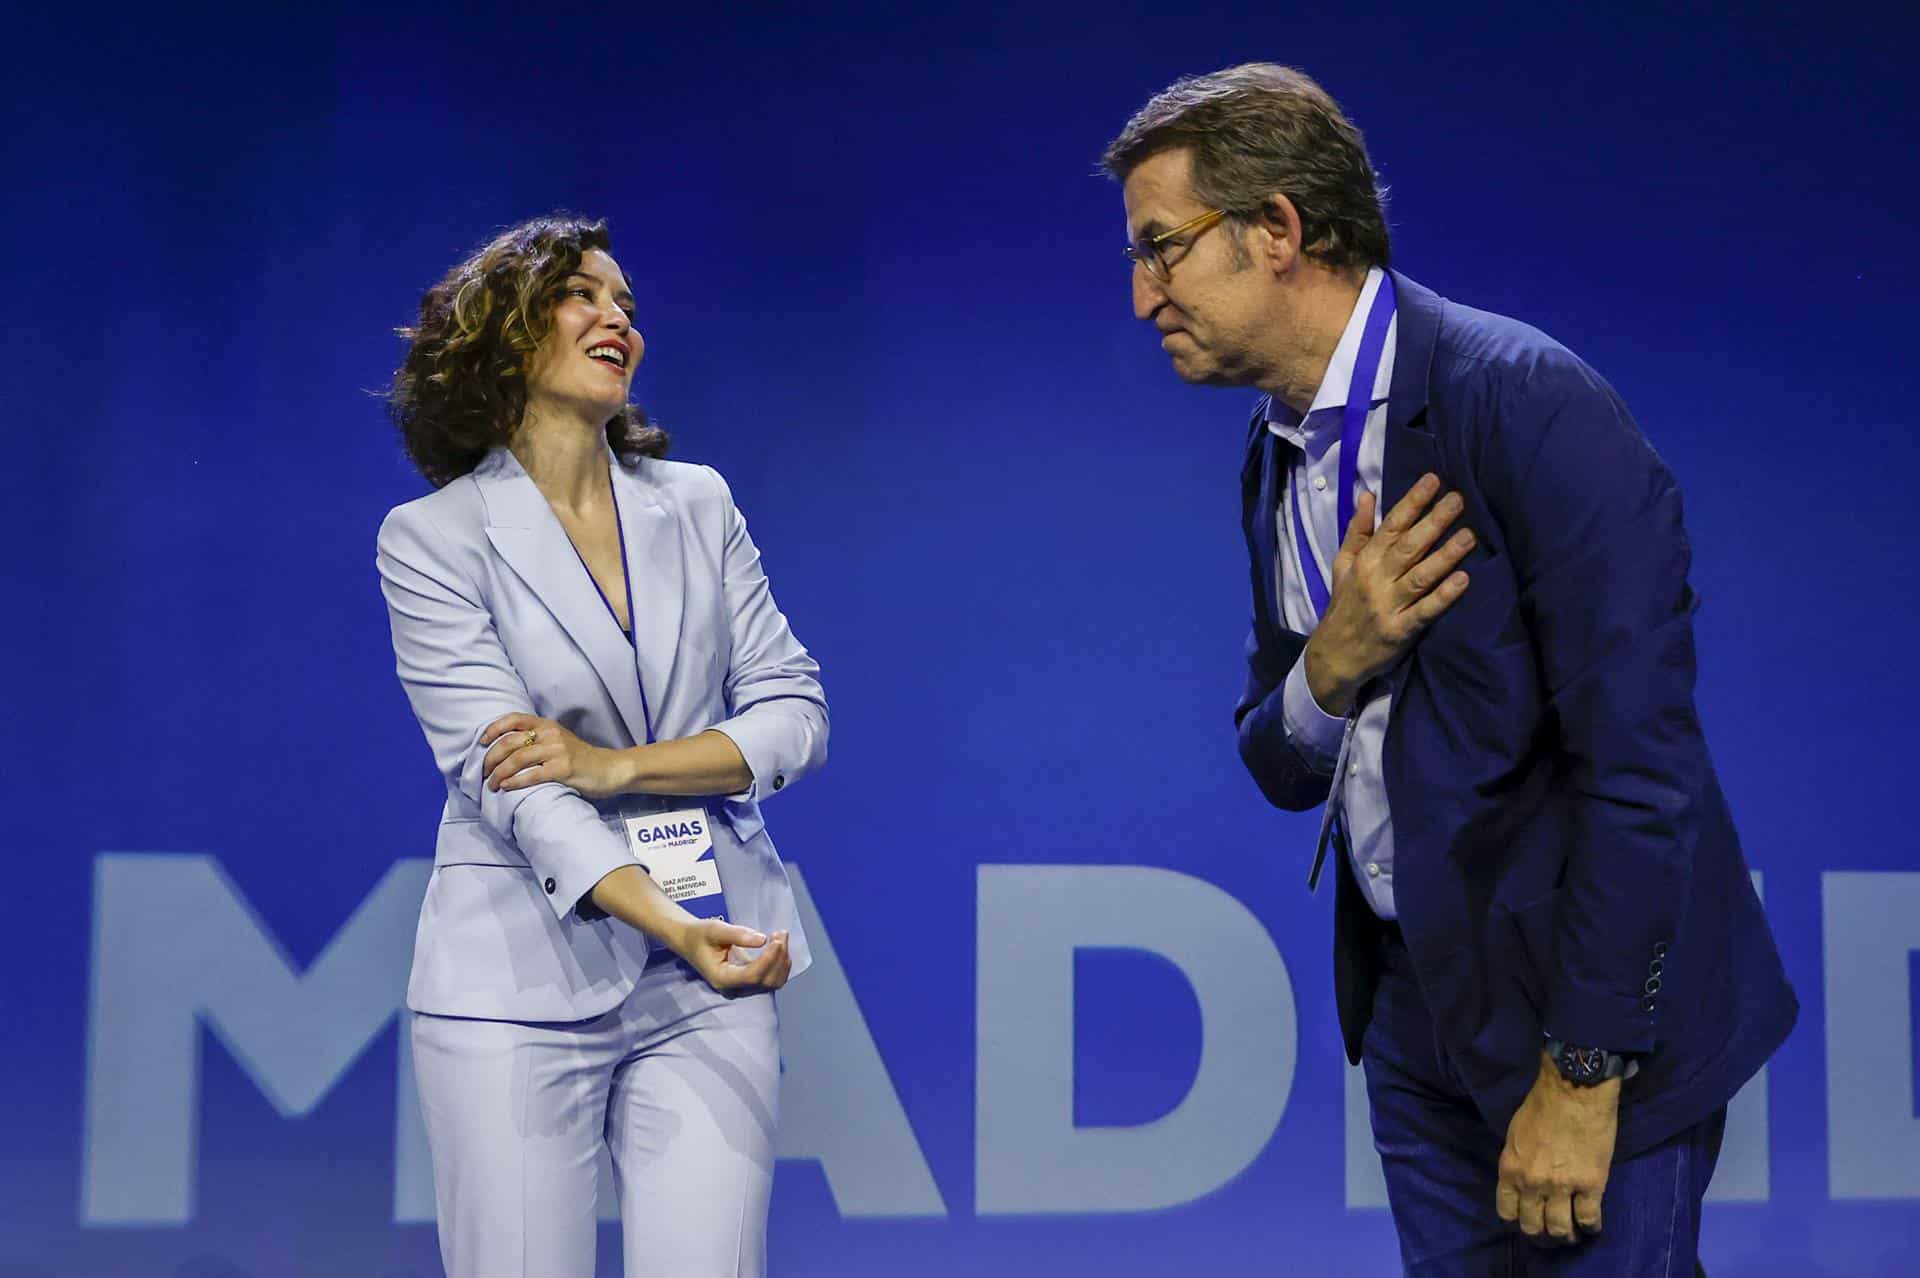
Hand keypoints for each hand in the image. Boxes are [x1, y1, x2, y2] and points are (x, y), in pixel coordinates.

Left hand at [479, 714, 628, 796]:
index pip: (514, 719)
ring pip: (517, 759)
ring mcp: (557, 751)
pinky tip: (507, 788)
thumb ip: (536, 740)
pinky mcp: (563, 769)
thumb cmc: (580, 758)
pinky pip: (532, 775)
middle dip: (491, 759)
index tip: (482, 743)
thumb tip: (503, 750)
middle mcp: (550, 734)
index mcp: (547, 724)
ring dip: (499, 774)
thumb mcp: (558, 741)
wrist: (609, 769)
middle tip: (484, 773)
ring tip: (492, 785)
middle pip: (510, 742)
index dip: (494, 729)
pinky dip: (515, 782)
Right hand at [667, 918, 792, 993]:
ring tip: (780, 936)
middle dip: (779, 958)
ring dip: (782, 960)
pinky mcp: (749, 983)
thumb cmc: (701, 935)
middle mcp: (733, 989)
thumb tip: (763, 940)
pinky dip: (779, 963)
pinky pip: (771, 978)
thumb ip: (738, 935)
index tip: (776, 939)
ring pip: (773, 982)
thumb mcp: (715, 930)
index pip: (752, 976)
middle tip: (780, 933)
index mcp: (722, 978)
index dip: (769, 959)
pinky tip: (777, 946)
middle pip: (766, 981)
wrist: (691, 942)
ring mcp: (742, 989)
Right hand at [1303, 473, 1475, 714]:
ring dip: (1445, 555)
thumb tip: (1367, 494)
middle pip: (1409, 546)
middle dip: (1434, 521)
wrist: (1334, 654)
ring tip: (1469, 535)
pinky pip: (1425, 612)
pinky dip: (1443, 596)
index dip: (1413, 501)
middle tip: (1459, 499)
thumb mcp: (1343, 564)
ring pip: (1420, 576)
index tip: (1434, 479)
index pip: (1391, 525)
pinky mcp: (1399, 631)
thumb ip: (1358, 530)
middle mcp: (1376, 579)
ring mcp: (1388, 606)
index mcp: (1365, 560)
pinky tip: (1463, 580)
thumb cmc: (1345, 604)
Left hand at [1496, 1051, 1619, 1243]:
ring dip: (1565, 1234)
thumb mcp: (1515, 1134)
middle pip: (1533, 1226)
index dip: (1518, 1218)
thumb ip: (1518, 1161)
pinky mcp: (1590, 1185)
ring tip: (1571, 1231)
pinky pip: (1589, 1219)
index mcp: (1509, 1169)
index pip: (1507, 1212)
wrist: (1574, 1090)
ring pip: (1559, 1229)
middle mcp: (1531, 1183)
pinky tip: (1591, 1225)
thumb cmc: (1543, 1105)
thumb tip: (1522, 1180)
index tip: (1528, 1217)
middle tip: (1551, 1228)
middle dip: (1541, 1231)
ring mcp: (1561, 1187)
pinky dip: (1590, 1227)